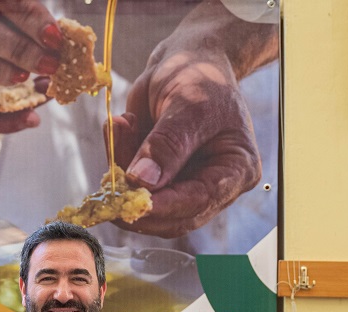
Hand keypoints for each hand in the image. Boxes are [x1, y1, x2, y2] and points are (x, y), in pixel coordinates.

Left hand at [108, 6, 277, 237]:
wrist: (187, 60)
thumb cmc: (201, 77)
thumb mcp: (189, 105)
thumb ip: (168, 144)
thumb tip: (143, 181)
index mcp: (236, 170)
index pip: (200, 201)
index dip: (166, 206)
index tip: (134, 202)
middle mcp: (213, 185)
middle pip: (173, 215)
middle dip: (138, 198)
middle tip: (111, 179)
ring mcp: (184, 184)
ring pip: (147, 203)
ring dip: (124, 171)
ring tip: (122, 124)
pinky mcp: (159, 178)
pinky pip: (131, 184)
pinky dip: (118, 159)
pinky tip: (121, 125)